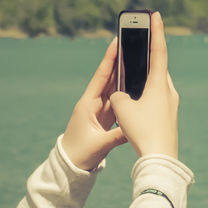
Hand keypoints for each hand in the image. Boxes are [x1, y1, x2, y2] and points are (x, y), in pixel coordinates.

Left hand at [60, 37, 128, 170]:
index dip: (109, 60)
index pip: (101, 77)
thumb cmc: (80, 154)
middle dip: (119, 62)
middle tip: (131, 44)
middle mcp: (92, 104)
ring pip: (113, 89)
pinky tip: (135, 83)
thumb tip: (135, 127)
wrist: (70, 166)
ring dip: (124, 75)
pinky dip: (125, 92)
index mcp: (88, 105)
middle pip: (108, 79)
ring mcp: (98, 110)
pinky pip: (116, 101)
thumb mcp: (100, 144)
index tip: (116, 41)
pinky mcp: (103, 118)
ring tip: (137, 58)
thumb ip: (117, 135)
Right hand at [108, 11, 178, 159]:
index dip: (156, 31)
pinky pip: (155, 99)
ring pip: (155, 85)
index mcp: (159, 84)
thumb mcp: (123, 109)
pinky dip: (145, 94)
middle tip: (140, 39)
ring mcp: (170, 104)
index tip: (156, 15)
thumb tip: (120, 96)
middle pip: (157, 67)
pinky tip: (135, 101)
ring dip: (144, 78)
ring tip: (132, 72)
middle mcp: (169, 91)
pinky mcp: (168, 117)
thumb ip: (119, 96)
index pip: (159, 51)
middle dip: (146, 56)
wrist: (160, 159)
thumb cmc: (143, 131)